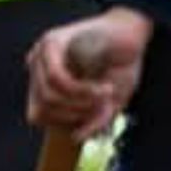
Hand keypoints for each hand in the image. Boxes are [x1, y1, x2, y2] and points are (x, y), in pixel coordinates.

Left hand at [26, 8, 153, 137]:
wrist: (133, 32)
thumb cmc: (119, 65)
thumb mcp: (108, 104)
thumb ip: (92, 122)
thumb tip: (76, 138)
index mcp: (45, 82)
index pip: (38, 116)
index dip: (64, 123)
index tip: (91, 115)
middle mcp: (39, 67)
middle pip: (39, 111)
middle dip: (73, 116)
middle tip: (100, 107)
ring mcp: (42, 53)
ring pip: (48, 97)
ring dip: (80, 104)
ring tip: (105, 94)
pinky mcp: (52, 42)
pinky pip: (56, 80)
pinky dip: (81, 91)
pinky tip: (102, 89)